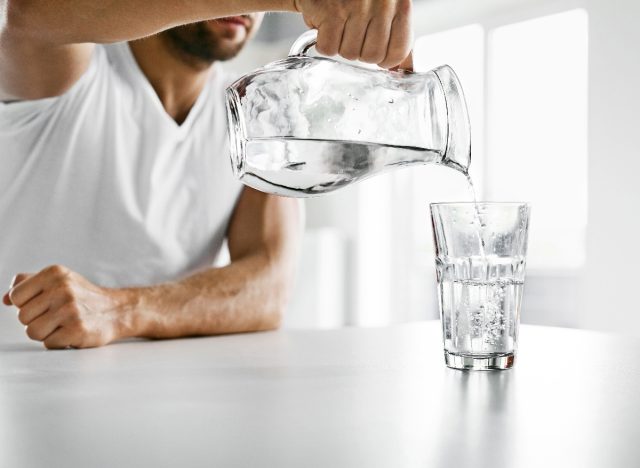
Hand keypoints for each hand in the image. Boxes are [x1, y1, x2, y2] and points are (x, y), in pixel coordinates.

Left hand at [3, 265, 130, 348]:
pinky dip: (59, 342)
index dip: (27, 305)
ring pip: (32, 332)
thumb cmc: (83, 297)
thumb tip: (5, 299)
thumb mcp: (59, 280)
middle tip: (57, 316)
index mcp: (54, 273)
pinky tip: (72, 332)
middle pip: (22, 317)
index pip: (16, 296)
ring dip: (46, 333)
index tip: (45, 304)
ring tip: (63, 325)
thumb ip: (29, 284)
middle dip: (36, 320)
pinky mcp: (78, 330)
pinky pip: (48, 344)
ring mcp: (71, 310)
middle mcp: (62, 288)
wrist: (117, 310)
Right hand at [293, 0, 412, 68]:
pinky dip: (323, 42)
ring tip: (338, 24)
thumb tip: (403, 68)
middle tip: (352, 32)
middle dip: (359, 50)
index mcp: (400, 5)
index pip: (399, 51)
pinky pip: (328, 48)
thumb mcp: (386, 9)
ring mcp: (356, 7)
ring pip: (350, 53)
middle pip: (372, 56)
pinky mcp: (331, 11)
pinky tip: (325, 25)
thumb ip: (396, 36)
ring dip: (340, 45)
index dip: (385, 59)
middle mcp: (382, 4)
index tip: (375, 52)